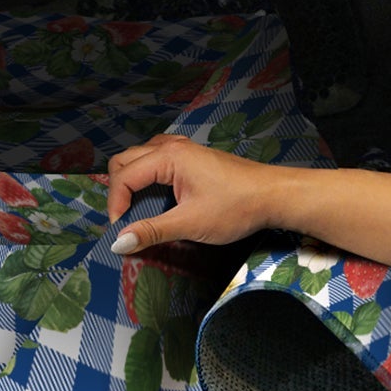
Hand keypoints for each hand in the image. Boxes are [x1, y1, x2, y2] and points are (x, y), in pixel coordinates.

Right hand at [103, 135, 289, 250]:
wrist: (275, 195)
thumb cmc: (237, 206)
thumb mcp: (190, 223)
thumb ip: (152, 231)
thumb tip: (119, 243)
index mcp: (168, 157)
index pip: (123, 176)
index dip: (115, 204)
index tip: (121, 231)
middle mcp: (172, 147)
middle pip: (125, 160)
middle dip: (118, 189)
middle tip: (124, 219)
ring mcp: (184, 149)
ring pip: (141, 156)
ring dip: (131, 179)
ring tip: (135, 207)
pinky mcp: (194, 157)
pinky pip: (158, 158)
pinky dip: (148, 174)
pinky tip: (156, 193)